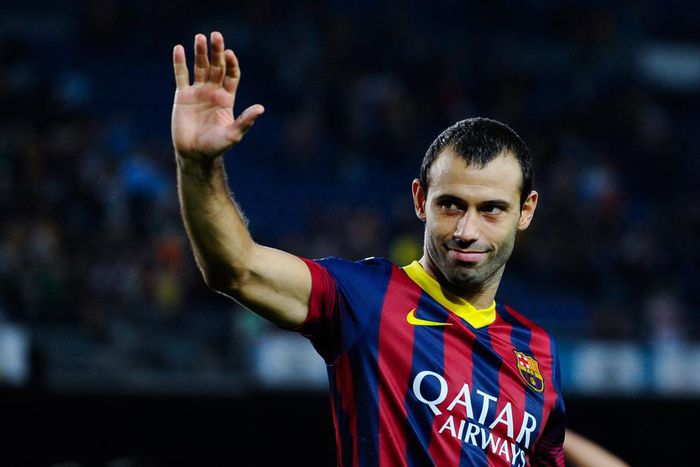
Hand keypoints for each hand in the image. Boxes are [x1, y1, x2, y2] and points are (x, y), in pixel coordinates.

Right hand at [171, 31, 263, 160]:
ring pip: (199, 67)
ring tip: (199, 37)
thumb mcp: (233, 134)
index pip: (231, 75)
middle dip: (216, 52)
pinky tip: (179, 48)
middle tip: (216, 36)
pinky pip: (181, 75)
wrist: (194, 154)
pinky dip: (179, 62)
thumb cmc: (216, 146)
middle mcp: (213, 92)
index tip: (230, 54)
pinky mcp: (182, 96)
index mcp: (227, 98)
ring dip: (200, 52)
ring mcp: (197, 92)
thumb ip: (246, 120)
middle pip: (216, 67)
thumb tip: (261, 108)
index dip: (231, 64)